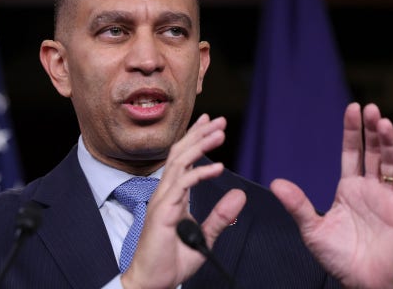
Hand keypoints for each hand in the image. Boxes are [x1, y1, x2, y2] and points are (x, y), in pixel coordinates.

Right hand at [121, 114, 246, 288]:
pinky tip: (218, 167)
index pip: (183, 159)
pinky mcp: (163, 212)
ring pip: (180, 163)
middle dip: (199, 134)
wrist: (153, 282)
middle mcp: (165, 193)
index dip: (196, 139)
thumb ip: (221, 216)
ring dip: (200, 145)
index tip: (211, 123)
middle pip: (180, 154)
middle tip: (219, 119)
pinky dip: (200, 173)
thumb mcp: (204, 236)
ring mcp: (162, 201)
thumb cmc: (171, 261)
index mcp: (173, 196)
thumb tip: (239, 195)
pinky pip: (182, 185)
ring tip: (219, 133)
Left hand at [271, 103, 392, 287]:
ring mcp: (388, 199)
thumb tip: (275, 183)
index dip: (353, 131)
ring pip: (391, 164)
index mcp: (348, 188)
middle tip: (371, 109)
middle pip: (373, 153)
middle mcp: (369, 189)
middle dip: (372, 130)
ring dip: (390, 143)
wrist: (359, 281)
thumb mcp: (312, 229)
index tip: (352, 108)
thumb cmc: (336, 256)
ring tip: (384, 123)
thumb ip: (298, 205)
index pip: (352, 152)